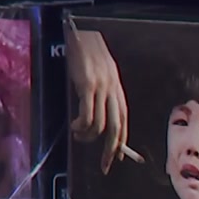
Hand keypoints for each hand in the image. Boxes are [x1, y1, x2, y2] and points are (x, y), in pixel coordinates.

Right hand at [67, 28, 128, 173]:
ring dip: (89, 137)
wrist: (81, 34)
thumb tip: (99, 113)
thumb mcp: (101, 75)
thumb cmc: (88, 53)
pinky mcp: (88, 86)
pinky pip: (88, 115)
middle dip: (112, 149)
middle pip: (117, 128)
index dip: (122, 142)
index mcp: (117, 91)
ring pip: (101, 124)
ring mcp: (102, 89)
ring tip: (80, 137)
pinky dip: (81, 126)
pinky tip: (75, 127)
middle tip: (106, 165)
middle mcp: (113, 92)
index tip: (118, 156)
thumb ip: (103, 93)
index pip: (124, 122)